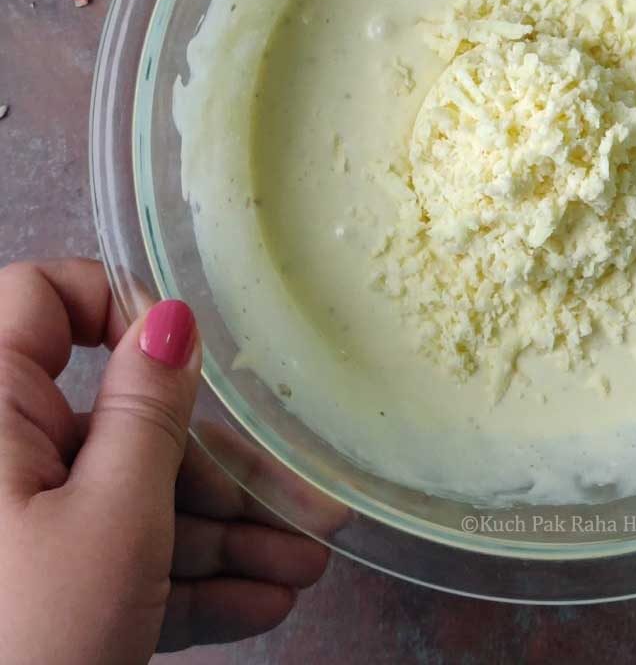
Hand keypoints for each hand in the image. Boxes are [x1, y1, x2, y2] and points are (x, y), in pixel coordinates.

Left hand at [0, 258, 336, 663]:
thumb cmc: (34, 640)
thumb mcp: (114, 519)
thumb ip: (148, 409)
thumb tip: (171, 315)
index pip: (40, 301)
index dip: (115, 304)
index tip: (192, 350)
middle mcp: (3, 461)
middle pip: (122, 425)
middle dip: (223, 468)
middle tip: (308, 508)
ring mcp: (22, 527)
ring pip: (132, 498)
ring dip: (224, 535)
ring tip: (303, 570)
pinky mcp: (40, 587)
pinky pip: (116, 560)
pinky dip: (183, 580)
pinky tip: (260, 602)